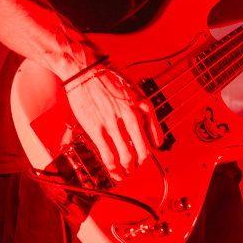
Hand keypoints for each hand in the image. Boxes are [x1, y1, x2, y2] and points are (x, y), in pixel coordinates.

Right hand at [65, 65, 163, 182]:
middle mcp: (132, 116)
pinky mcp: (98, 130)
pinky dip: (113, 169)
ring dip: (128, 170)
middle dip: (141, 163)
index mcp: (143, 106)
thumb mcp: (133, 89)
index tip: (148, 153)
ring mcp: (115, 124)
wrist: (85, 68)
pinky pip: (109, 157)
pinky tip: (114, 172)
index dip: (153, 149)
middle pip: (144, 152)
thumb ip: (140, 108)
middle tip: (137, 166)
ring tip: (126, 173)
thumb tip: (143, 126)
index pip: (156, 138)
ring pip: (127, 158)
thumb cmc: (106, 75)